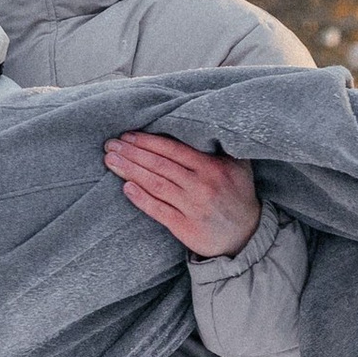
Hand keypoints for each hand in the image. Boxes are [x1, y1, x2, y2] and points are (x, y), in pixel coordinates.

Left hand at [103, 132, 261, 258]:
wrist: (247, 235)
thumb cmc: (238, 195)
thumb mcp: (239, 165)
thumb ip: (221, 145)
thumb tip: (203, 120)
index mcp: (212, 167)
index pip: (173, 149)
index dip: (148, 141)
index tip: (128, 135)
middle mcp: (201, 186)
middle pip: (160, 165)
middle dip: (132, 153)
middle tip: (110, 144)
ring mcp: (192, 207)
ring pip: (156, 185)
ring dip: (130, 171)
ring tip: (111, 161)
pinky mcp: (185, 228)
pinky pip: (159, 210)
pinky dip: (141, 199)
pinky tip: (126, 187)